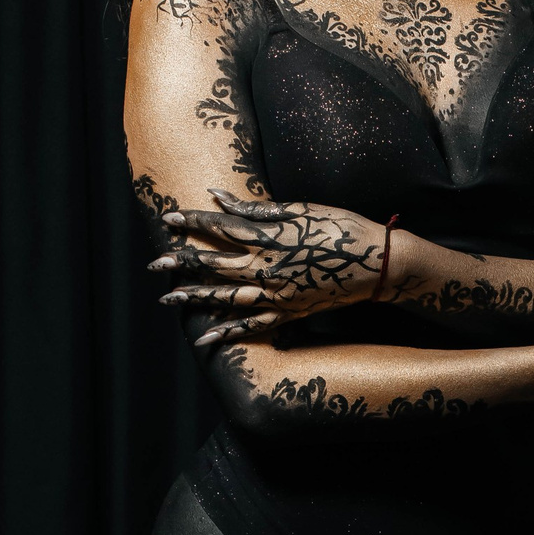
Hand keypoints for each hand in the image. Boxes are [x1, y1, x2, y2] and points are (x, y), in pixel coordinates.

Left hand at [151, 192, 392, 346]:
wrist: (377, 264)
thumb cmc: (342, 228)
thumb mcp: (301, 209)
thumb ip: (257, 209)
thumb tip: (220, 196)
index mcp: (270, 238)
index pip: (221, 228)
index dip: (194, 222)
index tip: (168, 219)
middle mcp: (267, 269)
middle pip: (215, 265)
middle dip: (182, 263)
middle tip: (155, 263)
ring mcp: (277, 295)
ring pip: (226, 297)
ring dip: (194, 297)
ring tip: (167, 297)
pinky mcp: (288, 313)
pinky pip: (252, 325)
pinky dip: (227, 333)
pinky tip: (203, 338)